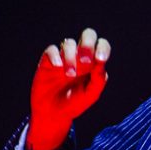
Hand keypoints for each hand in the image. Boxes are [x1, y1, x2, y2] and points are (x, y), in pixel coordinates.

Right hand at [27, 27, 110, 149]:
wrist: (54, 114)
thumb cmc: (75, 104)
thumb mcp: (91, 95)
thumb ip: (98, 79)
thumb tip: (101, 62)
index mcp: (94, 62)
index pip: (101, 45)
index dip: (102, 47)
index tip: (101, 59)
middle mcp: (80, 56)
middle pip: (87, 35)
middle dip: (88, 44)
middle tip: (86, 62)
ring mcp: (63, 57)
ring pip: (69, 43)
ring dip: (71, 58)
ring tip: (70, 75)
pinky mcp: (47, 61)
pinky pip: (52, 50)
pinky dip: (55, 56)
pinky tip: (58, 67)